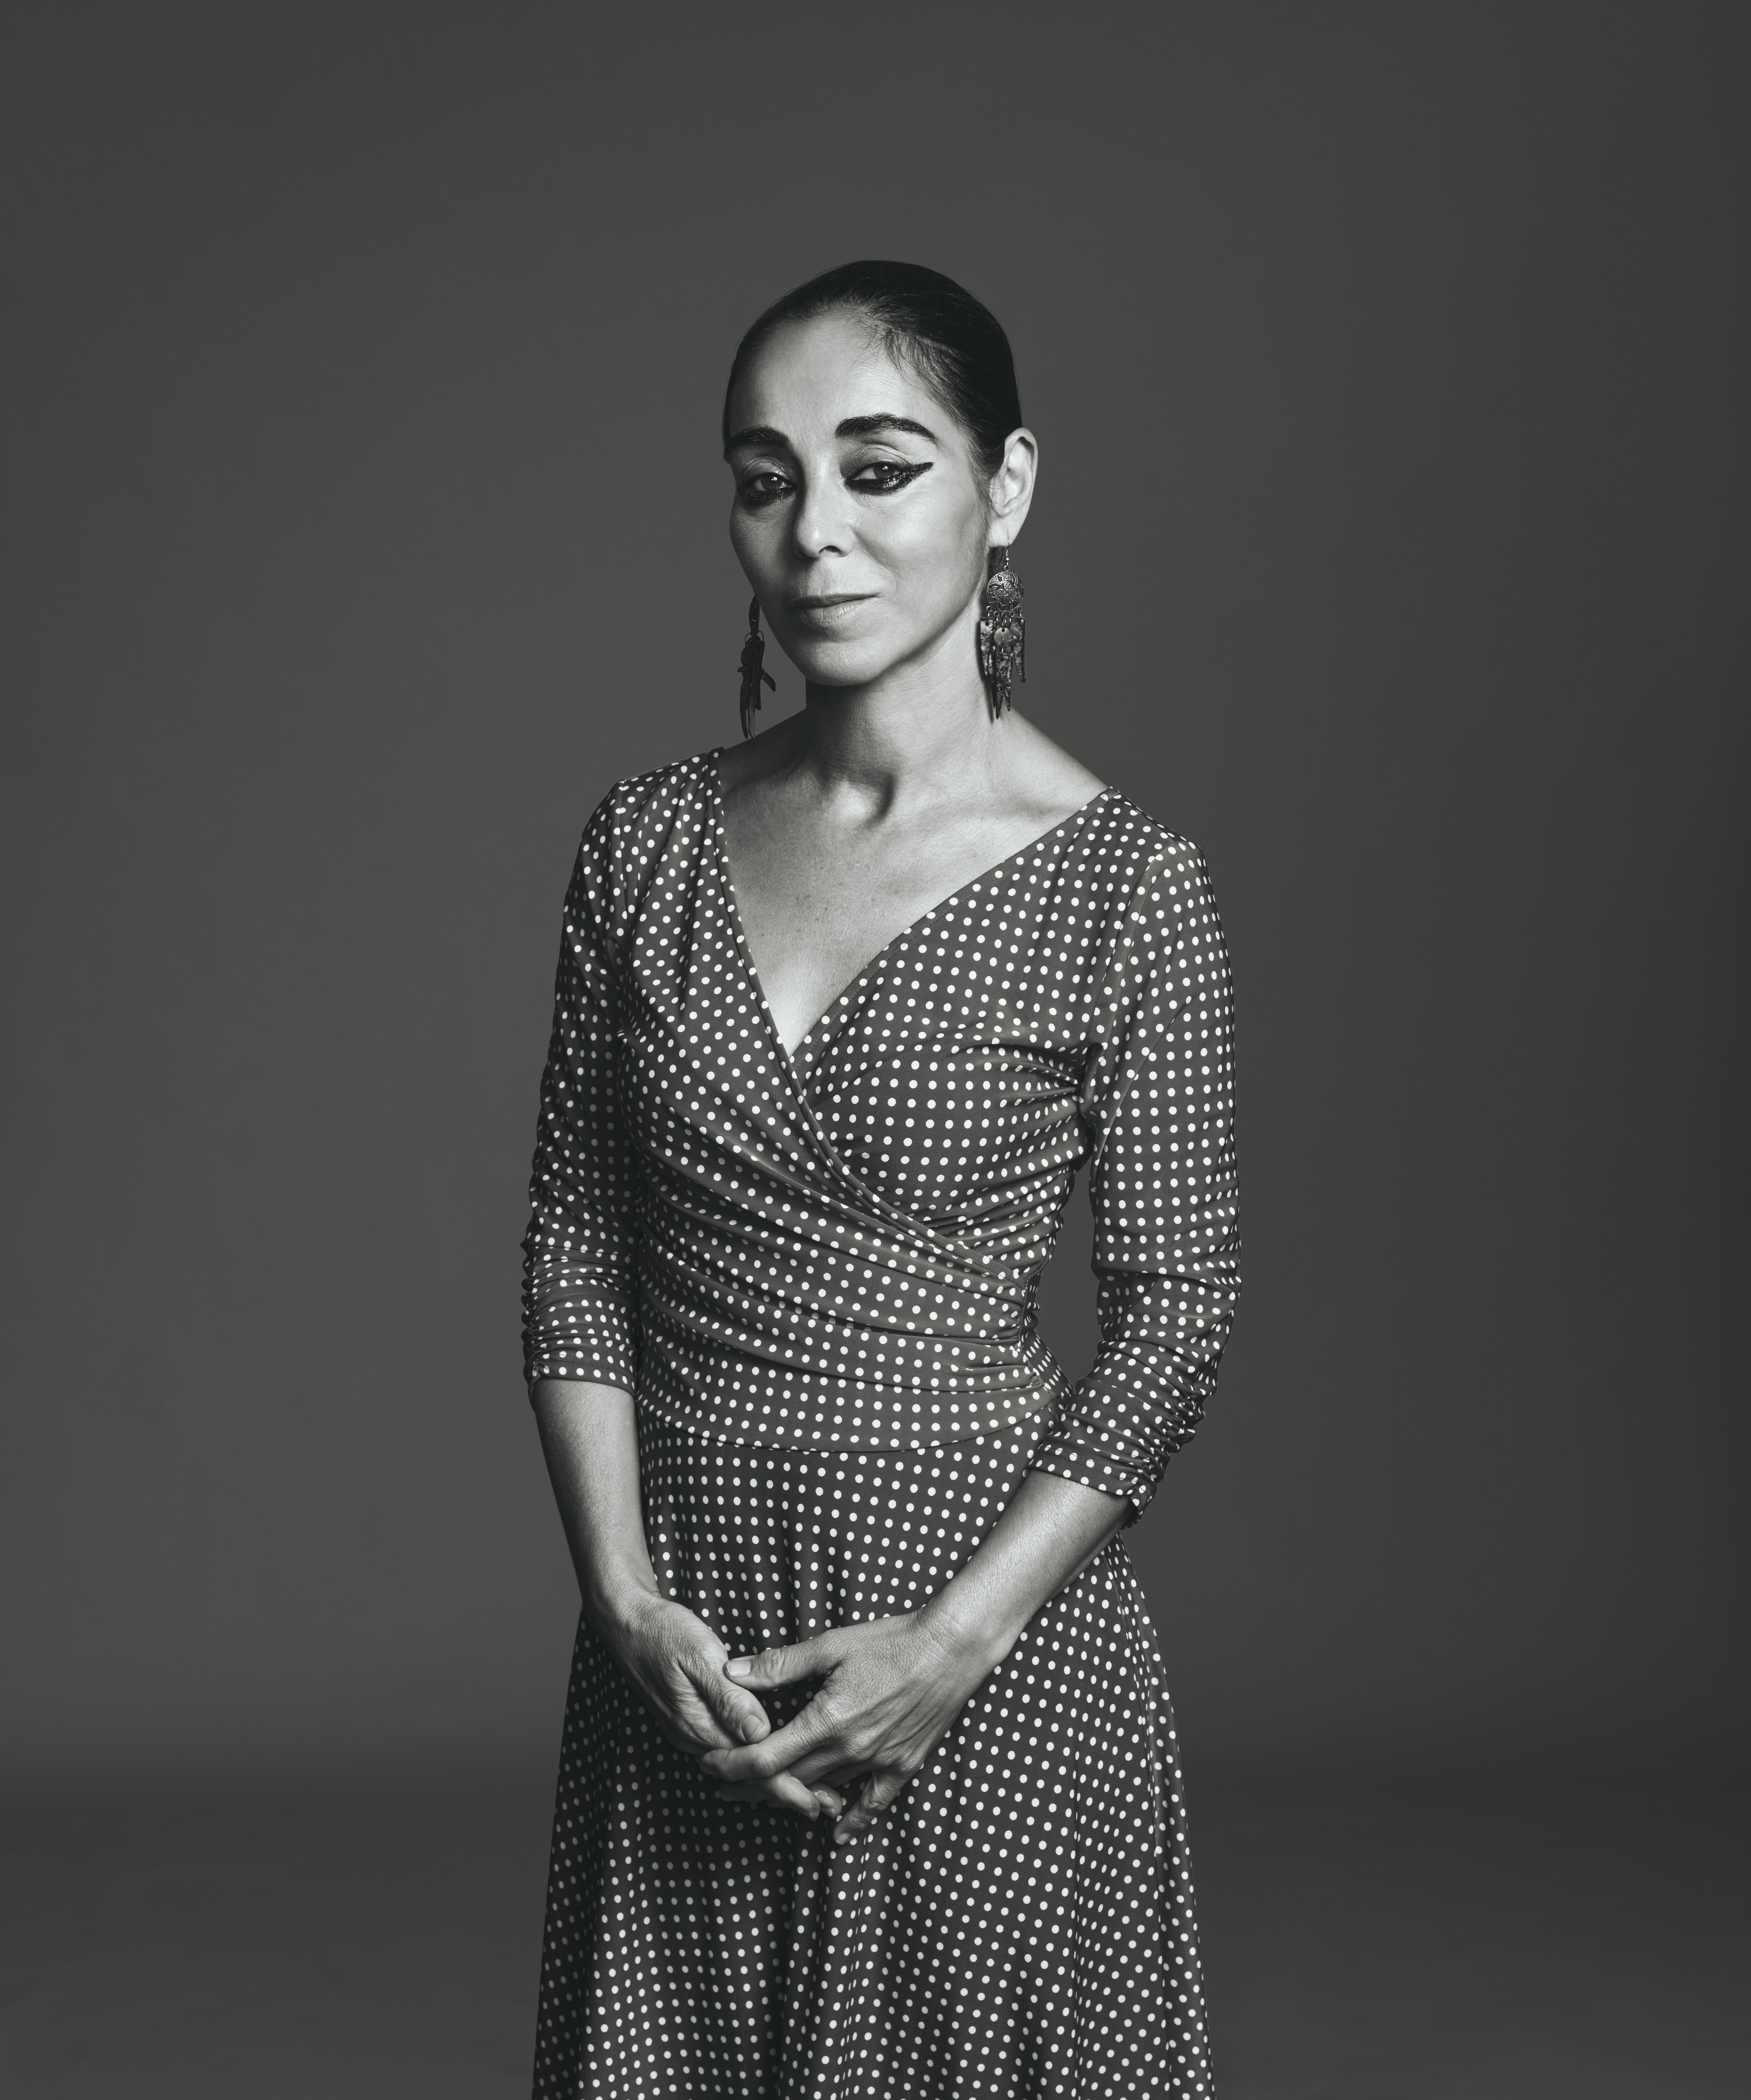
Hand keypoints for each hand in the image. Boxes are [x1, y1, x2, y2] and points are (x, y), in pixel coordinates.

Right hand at [600, 1589, 836, 1820]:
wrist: (627, 1624)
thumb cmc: (664, 1633)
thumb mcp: (698, 1656)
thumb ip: (728, 1696)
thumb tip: (760, 1732)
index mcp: (700, 1725)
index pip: (751, 1766)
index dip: (786, 1785)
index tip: (816, 1800)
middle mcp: (695, 1737)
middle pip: (748, 1775)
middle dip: (789, 1791)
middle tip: (829, 1806)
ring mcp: (692, 1731)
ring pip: (741, 1767)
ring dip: (776, 1780)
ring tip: (814, 1792)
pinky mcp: (693, 1721)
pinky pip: (730, 1752)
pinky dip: (757, 1763)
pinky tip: (776, 1763)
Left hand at [699, 1609, 1001, 1842]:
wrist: (951, 1647)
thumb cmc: (891, 1640)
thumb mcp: (831, 1645)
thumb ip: (781, 1664)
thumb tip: (733, 1671)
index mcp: (827, 1721)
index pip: (765, 1758)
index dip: (731, 1765)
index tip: (708, 1765)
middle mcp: (850, 1749)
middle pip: (789, 1781)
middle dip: (750, 1786)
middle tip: (721, 1787)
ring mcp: (879, 1761)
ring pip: (824, 1792)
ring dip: (790, 1797)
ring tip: (762, 1797)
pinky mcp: (904, 1764)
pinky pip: (874, 1803)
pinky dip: (853, 1820)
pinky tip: (837, 1833)